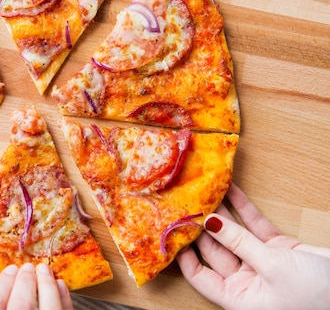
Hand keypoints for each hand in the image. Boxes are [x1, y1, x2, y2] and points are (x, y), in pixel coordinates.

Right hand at [0, 263, 73, 309]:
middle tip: (28, 267)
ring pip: (48, 309)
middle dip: (25, 282)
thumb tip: (2, 279)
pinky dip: (64, 299)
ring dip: (47, 286)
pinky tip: (60, 286)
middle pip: (21, 306)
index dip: (1, 285)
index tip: (10, 270)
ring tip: (45, 270)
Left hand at [177, 184, 329, 309]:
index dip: (183, 252)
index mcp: (238, 298)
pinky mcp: (278, 249)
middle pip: (213, 250)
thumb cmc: (315, 296)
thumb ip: (239, 242)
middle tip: (185, 202)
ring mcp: (261, 263)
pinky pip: (254, 226)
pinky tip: (228, 189)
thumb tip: (208, 222)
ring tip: (202, 190)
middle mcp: (245, 282)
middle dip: (200, 226)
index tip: (171, 228)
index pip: (199, 275)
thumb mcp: (272, 268)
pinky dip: (242, 208)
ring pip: (232, 234)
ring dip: (219, 212)